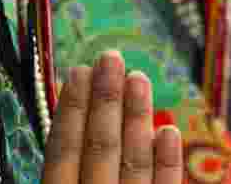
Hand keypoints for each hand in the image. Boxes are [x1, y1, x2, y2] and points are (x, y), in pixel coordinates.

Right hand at [42, 51, 182, 183]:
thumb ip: (61, 173)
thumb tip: (69, 124)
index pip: (62, 151)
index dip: (70, 109)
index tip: (78, 71)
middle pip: (99, 148)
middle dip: (105, 99)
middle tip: (110, 59)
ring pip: (134, 163)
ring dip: (136, 118)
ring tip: (139, 78)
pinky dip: (167, 162)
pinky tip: (169, 131)